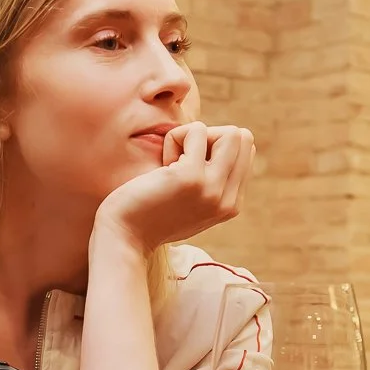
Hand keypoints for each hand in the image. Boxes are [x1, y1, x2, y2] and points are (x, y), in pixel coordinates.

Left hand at [94, 122, 254, 256]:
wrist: (124, 238)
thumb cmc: (149, 214)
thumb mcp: (191, 202)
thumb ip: (212, 181)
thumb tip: (229, 138)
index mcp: (231, 205)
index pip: (245, 153)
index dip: (215, 148)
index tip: (189, 169)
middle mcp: (228, 200)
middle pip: (244, 139)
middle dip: (211, 137)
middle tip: (181, 160)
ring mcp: (213, 189)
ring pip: (231, 133)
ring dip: (195, 137)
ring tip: (172, 163)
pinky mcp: (191, 178)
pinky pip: (196, 131)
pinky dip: (175, 138)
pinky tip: (161, 166)